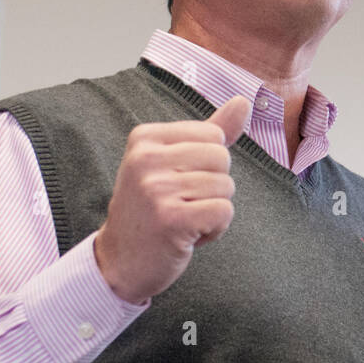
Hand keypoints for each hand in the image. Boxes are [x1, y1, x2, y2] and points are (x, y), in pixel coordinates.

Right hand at [93, 95, 251, 303]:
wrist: (120, 261)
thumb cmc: (153, 209)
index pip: (213, 136)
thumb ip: (210, 132)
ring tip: (182, 220)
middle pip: (222, 159)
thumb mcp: (173, 163)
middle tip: (181, 204)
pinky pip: (224, 212)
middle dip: (214, 187)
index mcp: (144, 138)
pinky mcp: (171, 219)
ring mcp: (156, 189)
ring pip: (225, 187)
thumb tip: (243, 101)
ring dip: (212, 211)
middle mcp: (145, 159)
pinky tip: (187, 236)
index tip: (177, 183)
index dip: (208, 165)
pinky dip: (215, 229)